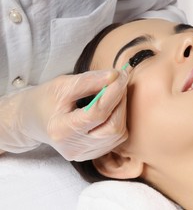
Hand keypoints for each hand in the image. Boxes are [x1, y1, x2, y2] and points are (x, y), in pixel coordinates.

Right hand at [1, 69, 128, 160]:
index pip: (97, 113)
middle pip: (112, 126)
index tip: (121, 76)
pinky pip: (116, 139)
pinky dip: (118, 120)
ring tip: (113, 94)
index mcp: (61, 130)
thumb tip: (115, 76)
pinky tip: (110, 109)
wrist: (33, 120)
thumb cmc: (46, 100)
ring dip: (121, 110)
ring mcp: (84, 154)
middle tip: (119, 82)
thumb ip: (89, 81)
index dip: (113, 94)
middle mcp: (74, 147)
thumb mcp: (63, 85)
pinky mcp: (92, 155)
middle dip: (120, 102)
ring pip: (118, 133)